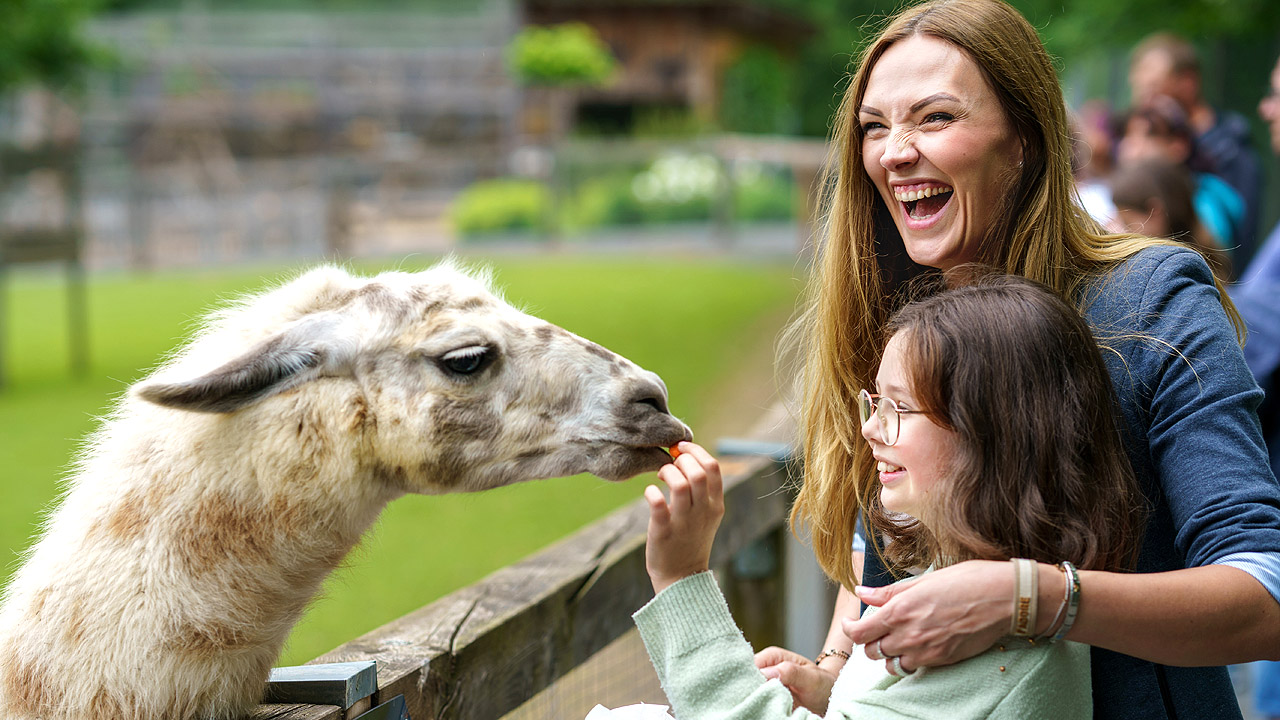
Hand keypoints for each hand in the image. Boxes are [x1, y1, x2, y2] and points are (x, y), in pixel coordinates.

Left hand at [644, 442, 723, 594]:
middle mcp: (703, 511)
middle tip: (669, 464)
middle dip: (681, 460)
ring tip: (661, 477)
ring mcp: (684, 522)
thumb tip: (686, 457)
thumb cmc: (691, 540)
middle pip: (698, 472)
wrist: (683, 578)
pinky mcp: (664, 531)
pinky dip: (651, 492)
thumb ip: (702, 490)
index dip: (696, 450)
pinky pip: (657, 503)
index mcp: (716, 504)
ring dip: (667, 472)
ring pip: (680, 484)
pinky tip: (650, 493)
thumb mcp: (706, 515)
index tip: (681, 447)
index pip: (713, 467)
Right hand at [753, 646, 837, 713]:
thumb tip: (766, 673)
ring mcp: (765, 684)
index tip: (758, 691)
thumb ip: (790, 672)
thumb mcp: (811, 678)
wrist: (828, 697)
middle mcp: (765, 669)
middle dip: (751, 691)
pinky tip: (766, 711)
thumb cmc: (821, 683)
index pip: (750, 665)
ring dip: (755, 700)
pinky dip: (760, 707)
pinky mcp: (766, 697)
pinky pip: (757, 702)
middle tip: (763, 702)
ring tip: (767, 707)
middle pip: (747, 679)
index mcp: (772, 657)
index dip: (750, 678)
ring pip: (749, 692)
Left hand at [843, 560, 1011, 673]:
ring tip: (897, 638)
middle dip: (869, 641)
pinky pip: (913, 667)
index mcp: (900, 610)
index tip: (851, 622)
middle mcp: (909, 634)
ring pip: (890, 664)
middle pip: (871, 652)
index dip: (850, 629)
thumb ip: (889, 592)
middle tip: (876, 629)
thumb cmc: (967, 580)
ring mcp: (925, 651)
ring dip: (888, 654)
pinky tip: (917, 645)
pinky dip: (909, 660)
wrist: (1005, 598)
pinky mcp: (942, 660)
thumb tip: (862, 592)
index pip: (859, 633)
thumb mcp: (923, 580)